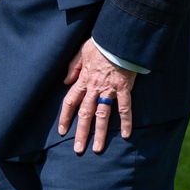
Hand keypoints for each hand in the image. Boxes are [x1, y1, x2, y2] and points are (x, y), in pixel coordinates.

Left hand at [58, 38, 137, 153]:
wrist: (118, 40)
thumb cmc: (99, 44)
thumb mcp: (81, 52)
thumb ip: (72, 67)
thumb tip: (65, 81)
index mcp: (83, 80)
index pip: (70, 101)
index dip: (66, 117)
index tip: (62, 131)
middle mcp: (94, 88)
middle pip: (85, 113)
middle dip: (81, 132)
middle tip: (78, 149)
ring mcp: (109, 90)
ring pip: (103, 115)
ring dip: (100, 133)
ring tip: (97, 149)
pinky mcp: (124, 89)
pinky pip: (125, 108)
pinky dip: (126, 122)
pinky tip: (125, 135)